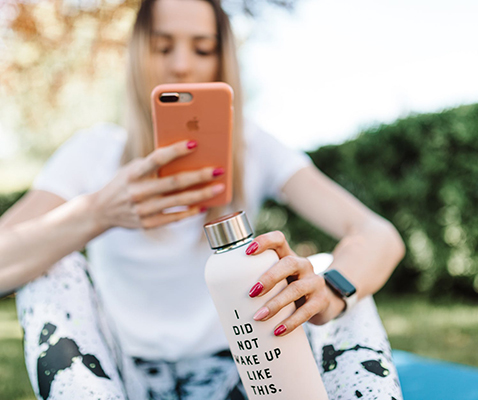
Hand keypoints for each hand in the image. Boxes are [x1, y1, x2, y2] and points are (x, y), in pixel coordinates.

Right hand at [89, 140, 224, 230]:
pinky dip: (190, 212)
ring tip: (219, 188)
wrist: (101, 211)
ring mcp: (143, 210)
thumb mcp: (132, 169)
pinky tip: (204, 205)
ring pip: (178, 202)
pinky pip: (174, 218)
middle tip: (218, 170)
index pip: (157, 159)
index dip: (176, 151)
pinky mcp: (147, 224)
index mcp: (133, 173)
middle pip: (174, 182)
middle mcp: (138, 192)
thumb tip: (186, 158)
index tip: (195, 143)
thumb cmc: (124, 183)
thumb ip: (153, 165)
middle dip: (199, 176)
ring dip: (202, 195)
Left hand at [246, 231, 346, 335]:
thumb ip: (260, 280)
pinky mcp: (321, 301)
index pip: (279, 239)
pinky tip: (278, 330)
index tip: (247, 252)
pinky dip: (291, 322)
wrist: (325, 302)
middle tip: (252, 293)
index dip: (264, 241)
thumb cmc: (292, 288)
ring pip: (296, 289)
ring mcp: (314, 282)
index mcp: (289, 256)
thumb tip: (225, 297)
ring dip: (275, 304)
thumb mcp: (280, 279)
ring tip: (259, 317)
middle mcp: (303, 265)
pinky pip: (306, 311)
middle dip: (269, 277)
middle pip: (289, 263)